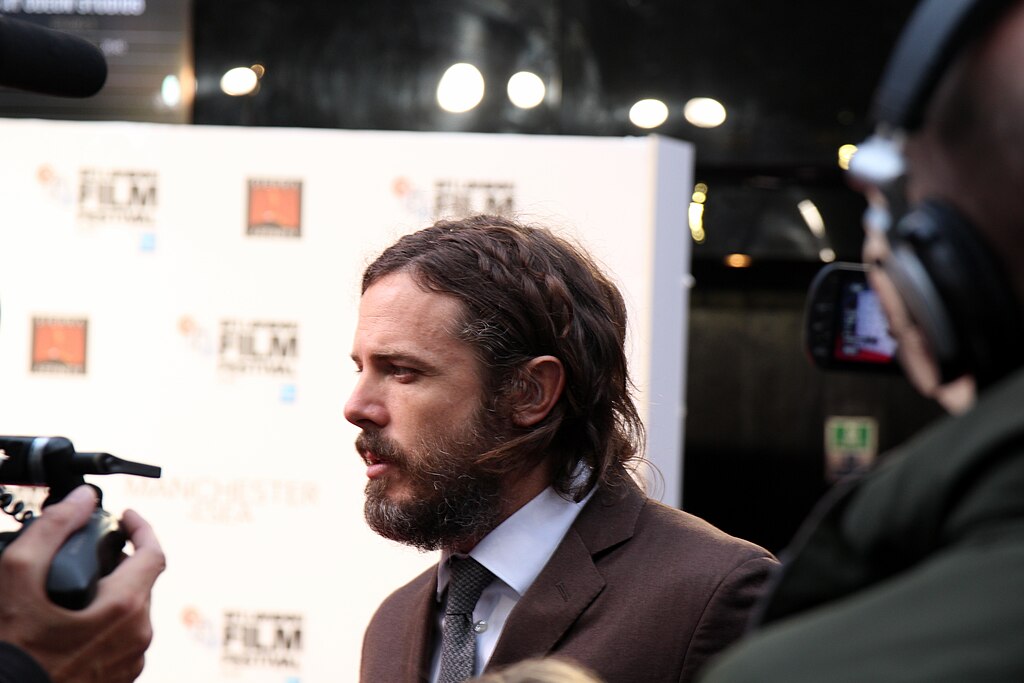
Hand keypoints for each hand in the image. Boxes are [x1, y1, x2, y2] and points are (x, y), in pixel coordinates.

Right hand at [0, 485, 165, 682]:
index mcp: (125, 608)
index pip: (154, 553)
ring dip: (113, 593)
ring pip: (133, 613)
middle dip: (121, 561)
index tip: (126, 516)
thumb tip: (82, 499)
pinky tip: (76, 620)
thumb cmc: (10, 648)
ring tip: (81, 586)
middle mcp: (138, 637)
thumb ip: (53, 528)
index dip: (141, 527)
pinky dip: (107, 623)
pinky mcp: (117, 680)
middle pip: (141, 582)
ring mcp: (130, 663)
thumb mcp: (19, 577)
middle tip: (92, 552)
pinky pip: (122, 641)